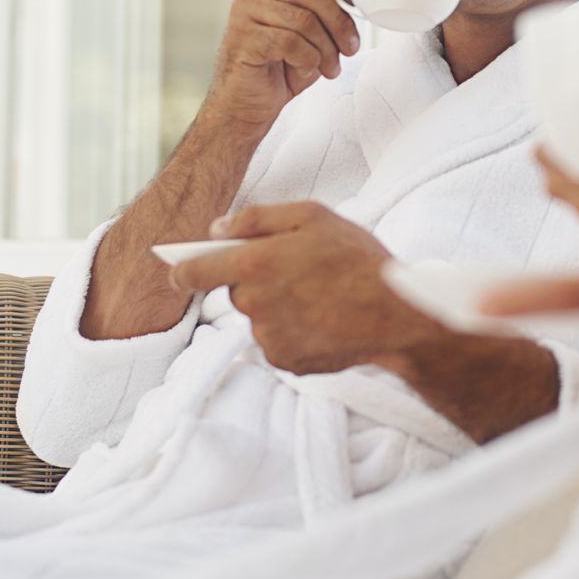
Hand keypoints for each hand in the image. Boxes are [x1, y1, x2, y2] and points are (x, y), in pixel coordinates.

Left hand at [168, 202, 444, 375]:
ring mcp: (268, 337)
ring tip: (320, 297)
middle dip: (256, 281)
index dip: (182, 269)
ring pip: (259, 318)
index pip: (191, 273)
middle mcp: (254, 304)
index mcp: (255, 263)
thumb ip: (257, 219)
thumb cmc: (359, 259)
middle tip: (297, 272)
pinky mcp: (285, 361)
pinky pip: (277, 342)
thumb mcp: (313, 216)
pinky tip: (324, 320)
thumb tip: (216, 229)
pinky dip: (294, 332)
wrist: (397, 315)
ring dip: (278, 307)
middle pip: (235, 292)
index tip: (180, 268)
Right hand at [206, 0, 361, 136]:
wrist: (247, 101)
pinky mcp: (244, 36)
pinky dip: (307, 60)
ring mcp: (246, 8)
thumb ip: (328, 5)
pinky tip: (305, 70)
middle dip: (340, 23)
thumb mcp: (312, 27)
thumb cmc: (283, 63)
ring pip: (305, 20)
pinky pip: (290, 42)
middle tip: (349, 48)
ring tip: (329, 67)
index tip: (359, 7)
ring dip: (326, 49)